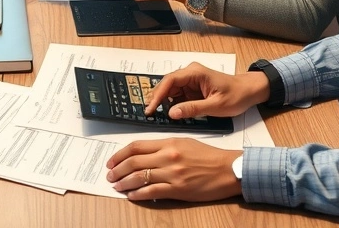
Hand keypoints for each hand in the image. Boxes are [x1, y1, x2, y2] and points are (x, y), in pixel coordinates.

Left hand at [106, 139, 241, 201]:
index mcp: (169, 143)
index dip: (120, 154)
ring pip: (140, 177)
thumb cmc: (208, 156)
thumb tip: (142, 154)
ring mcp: (172, 174)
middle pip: (134, 162)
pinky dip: (138, 194)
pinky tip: (132, 195)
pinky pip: (152, 192)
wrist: (228, 170)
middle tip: (110, 175)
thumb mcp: (184, 142)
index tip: (112, 160)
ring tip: (117, 186)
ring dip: (124, 182)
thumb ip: (163, 146)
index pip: (136, 146)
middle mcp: (168, 157)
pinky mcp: (178, 190)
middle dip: (117, 169)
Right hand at [143, 62, 269, 120]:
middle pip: (167, 84)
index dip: (158, 94)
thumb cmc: (236, 96)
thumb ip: (193, 109)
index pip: (170, 81)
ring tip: (155, 114)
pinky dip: (172, 104)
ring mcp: (191, 80)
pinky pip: (178, 94)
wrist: (249, 91)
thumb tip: (172, 113)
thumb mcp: (215, 106)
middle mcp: (190, 73)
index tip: (151, 108)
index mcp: (195, 73)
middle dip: (157, 98)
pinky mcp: (192, 87)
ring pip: (170, 89)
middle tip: (149, 113)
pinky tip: (168, 112)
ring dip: (164, 101)